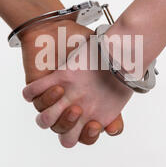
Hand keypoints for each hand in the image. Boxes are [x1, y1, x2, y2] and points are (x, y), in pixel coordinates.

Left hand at [20, 19, 123, 145]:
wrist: (62, 28)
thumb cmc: (90, 48)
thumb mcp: (111, 65)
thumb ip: (122, 81)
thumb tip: (131, 89)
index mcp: (88, 109)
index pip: (89, 135)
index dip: (92, 135)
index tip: (101, 123)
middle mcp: (69, 108)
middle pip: (67, 138)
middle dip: (72, 130)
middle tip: (80, 111)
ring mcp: (52, 100)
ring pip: (47, 123)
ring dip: (56, 113)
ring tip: (64, 94)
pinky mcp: (37, 87)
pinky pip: (34, 101)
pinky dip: (43, 96)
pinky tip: (55, 86)